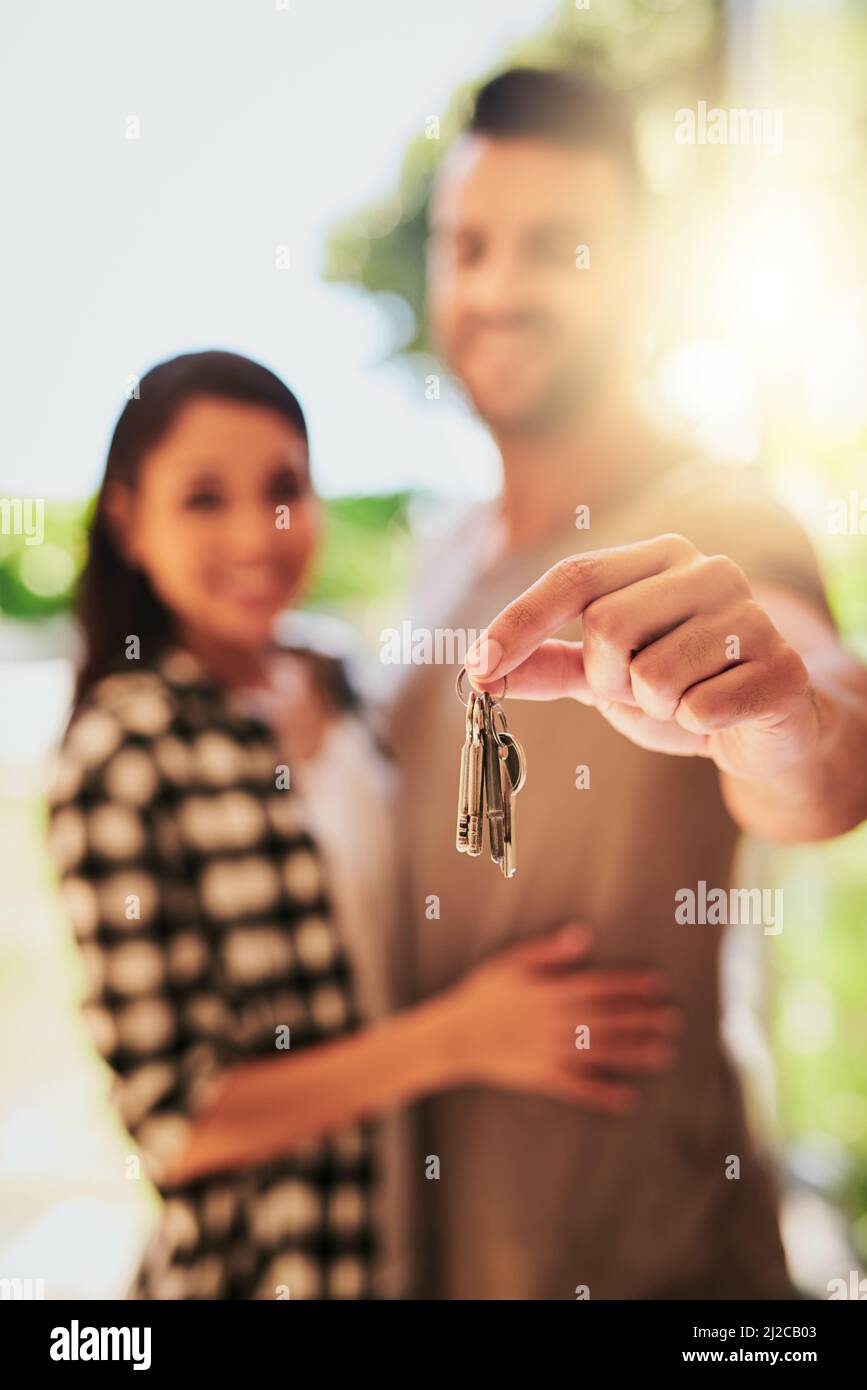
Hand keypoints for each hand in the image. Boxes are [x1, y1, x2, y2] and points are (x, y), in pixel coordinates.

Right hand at [446, 924, 681, 1113]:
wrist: (455, 1036)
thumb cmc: (483, 994)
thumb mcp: (513, 962)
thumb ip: (549, 951)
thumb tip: (583, 934)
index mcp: (553, 992)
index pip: (601, 986)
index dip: (631, 985)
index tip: (659, 985)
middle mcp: (558, 1022)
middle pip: (610, 1020)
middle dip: (644, 1019)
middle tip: (674, 1021)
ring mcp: (552, 1051)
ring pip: (602, 1052)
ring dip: (635, 1053)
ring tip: (664, 1053)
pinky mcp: (544, 1076)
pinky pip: (579, 1087)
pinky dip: (603, 1093)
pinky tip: (627, 1099)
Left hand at [465, 533, 819, 781]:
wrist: (765, 729)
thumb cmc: (680, 689)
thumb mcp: (604, 676)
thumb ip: (546, 665)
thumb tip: (478, 667)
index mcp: (661, 557)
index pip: (574, 576)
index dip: (520, 622)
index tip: (478, 665)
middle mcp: (710, 570)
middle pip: (607, 626)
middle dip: (608, 678)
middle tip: (641, 689)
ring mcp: (752, 615)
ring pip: (653, 675)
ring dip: (655, 706)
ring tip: (686, 699)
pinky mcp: (782, 667)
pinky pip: (700, 709)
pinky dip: (695, 725)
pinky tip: (721, 713)